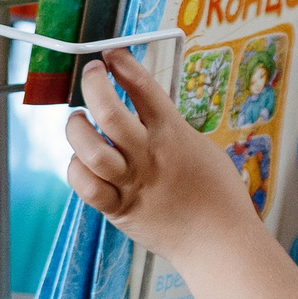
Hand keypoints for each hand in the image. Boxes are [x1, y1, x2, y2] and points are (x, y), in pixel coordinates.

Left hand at [64, 49, 260, 258]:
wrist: (221, 243)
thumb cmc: (219, 197)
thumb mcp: (203, 149)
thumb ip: (173, 130)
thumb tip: (147, 113)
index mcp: (174, 135)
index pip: (142, 87)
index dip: (122, 63)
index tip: (111, 55)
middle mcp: (149, 156)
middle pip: (109, 111)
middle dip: (92, 84)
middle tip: (90, 76)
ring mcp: (133, 184)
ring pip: (90, 150)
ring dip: (76, 128)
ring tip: (78, 120)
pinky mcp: (121, 211)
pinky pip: (86, 187)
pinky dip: (76, 170)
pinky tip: (80, 162)